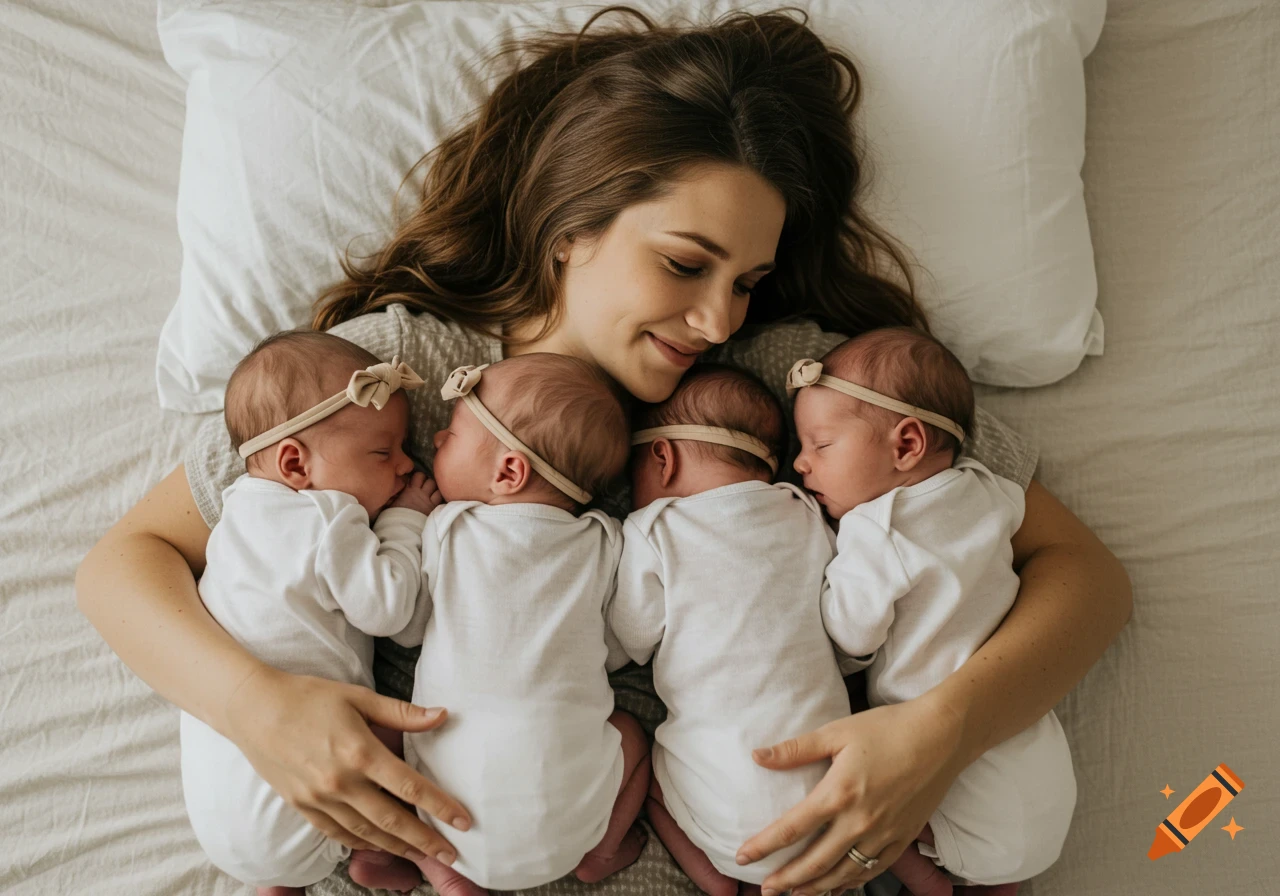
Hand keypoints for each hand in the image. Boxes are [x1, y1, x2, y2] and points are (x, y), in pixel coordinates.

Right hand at [223, 665, 470, 864]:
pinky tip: (381, 847)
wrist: (253, 709)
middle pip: (393, 820)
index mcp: (360, 752)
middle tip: (450, 855)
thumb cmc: (309, 697)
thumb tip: (442, 715)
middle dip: (426, 841)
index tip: (463, 821)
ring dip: (398, 848)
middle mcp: (341, 782)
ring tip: (423, 856)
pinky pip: (338, 834)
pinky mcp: (302, 806)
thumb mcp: (359, 697)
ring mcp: (319, 799)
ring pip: (367, 833)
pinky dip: (362, 844)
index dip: (440, 807)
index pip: (410, 787)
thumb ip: (402, 713)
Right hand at [391, 472, 441, 513]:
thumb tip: (396, 489)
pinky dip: (439, 497)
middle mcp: (420, 492)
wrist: (403, 528)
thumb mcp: (392, 503)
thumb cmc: (395, 516)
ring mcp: (428, 500)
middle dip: (428, 482)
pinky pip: (440, 497)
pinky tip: (436, 500)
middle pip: (429, 480)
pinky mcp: (433, 507)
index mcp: (409, 490)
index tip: (416, 481)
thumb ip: (396, 494)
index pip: (418, 476)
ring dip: (434, 489)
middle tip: (425, 488)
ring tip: (431, 493)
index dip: (419, 477)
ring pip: (436, 487)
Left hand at [736, 694, 966, 895]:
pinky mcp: (903, 839)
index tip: (742, 856)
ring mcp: (884, 834)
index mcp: (839, 793)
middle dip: (786, 880)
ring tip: (794, 894)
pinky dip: (850, 883)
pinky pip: (871, 871)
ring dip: (815, 888)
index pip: (792, 829)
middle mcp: (860, 821)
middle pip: (814, 862)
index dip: (764, 846)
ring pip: (843, 874)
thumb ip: (796, 749)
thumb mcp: (837, 731)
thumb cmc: (888, 728)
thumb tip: (757, 757)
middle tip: (765, 889)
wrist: (942, 736)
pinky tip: (836, 886)